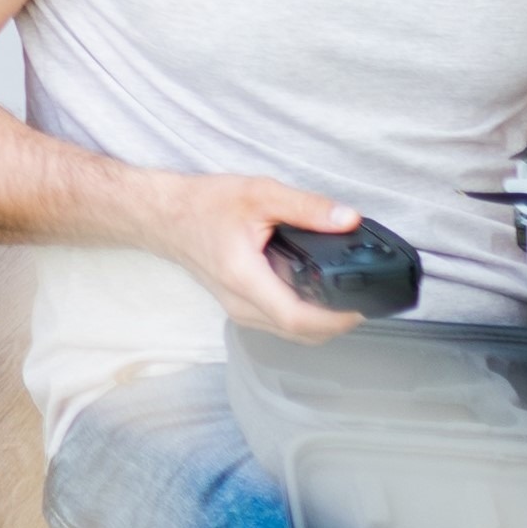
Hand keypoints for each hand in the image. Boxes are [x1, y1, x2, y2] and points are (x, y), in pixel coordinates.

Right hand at [122, 168, 371, 342]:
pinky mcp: (238, 307)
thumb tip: (348, 219)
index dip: (336, 320)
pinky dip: (303, 318)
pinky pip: (278, 324)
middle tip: (362, 300)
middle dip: (336, 324)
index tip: (361, 306)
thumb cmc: (203, 205)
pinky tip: (315, 295)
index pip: (298, 318)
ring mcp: (238, 310)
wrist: (163, 217)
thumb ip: (306, 207)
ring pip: (289, 333)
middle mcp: (241, 304)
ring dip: (320, 324)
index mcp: (245, 279)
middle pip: (299, 334)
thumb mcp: (258, 193)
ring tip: (344, 297)